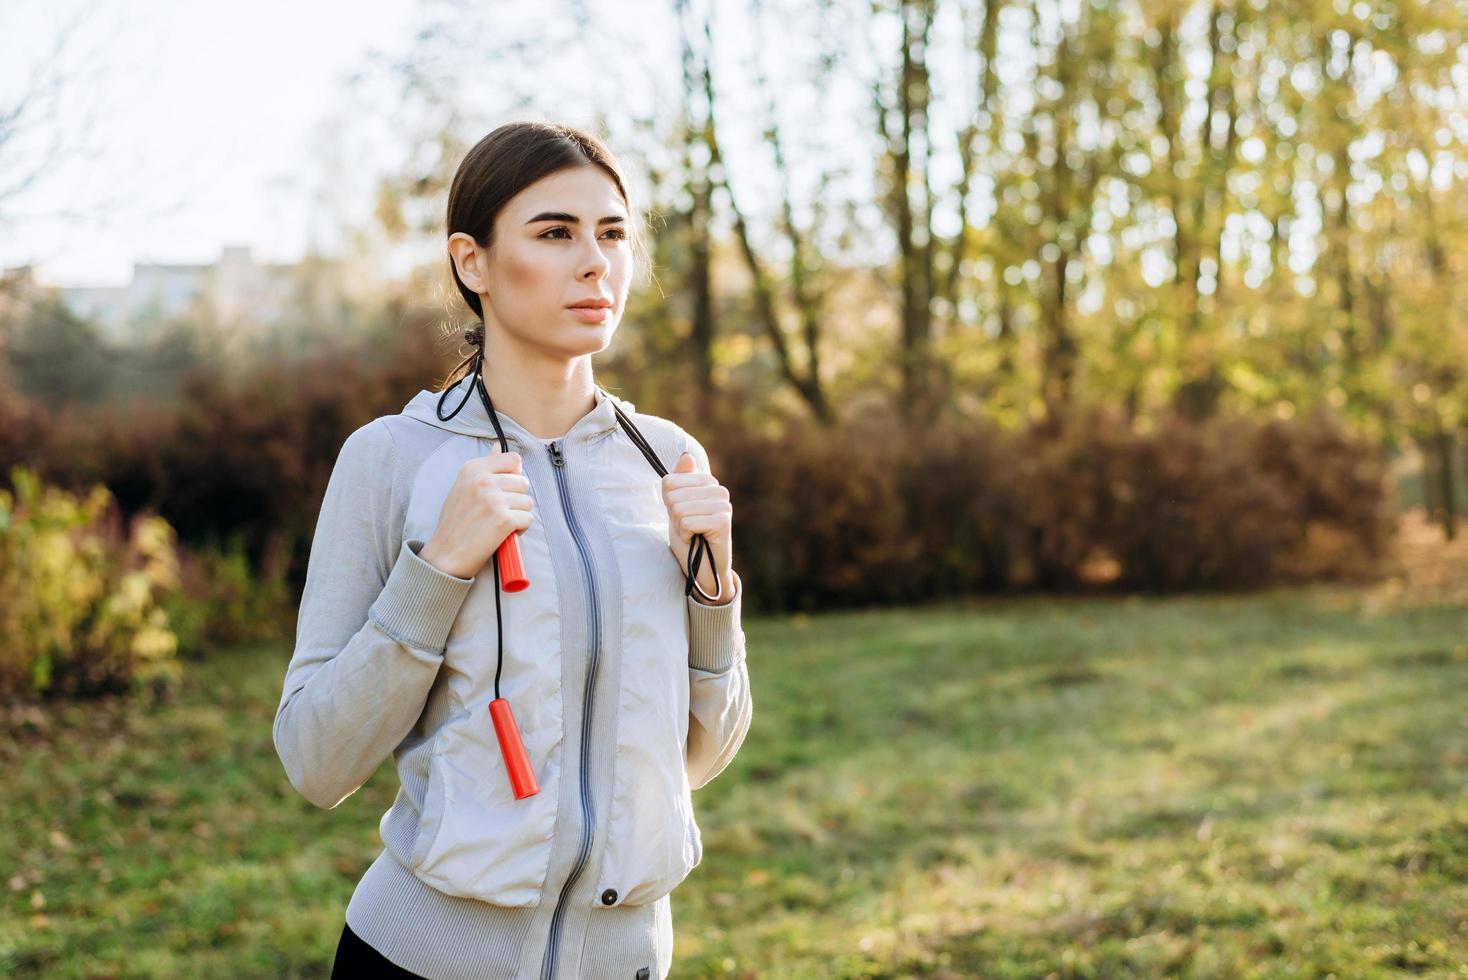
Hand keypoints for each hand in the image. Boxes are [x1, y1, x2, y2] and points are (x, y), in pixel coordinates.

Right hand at [419, 443, 534, 578]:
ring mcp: (494, 499)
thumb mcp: (463, 487)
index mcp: (473, 469)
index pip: (513, 459)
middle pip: (523, 482)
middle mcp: (483, 481)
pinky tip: (503, 533)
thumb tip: (497, 447)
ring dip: (519, 515)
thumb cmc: (455, 523)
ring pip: (528, 502)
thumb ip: (483, 468)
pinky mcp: (504, 519)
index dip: (513, 476)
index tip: (503, 490)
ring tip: (499, 523)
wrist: (445, 554)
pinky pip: (528, 519)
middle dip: (516, 498)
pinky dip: (520, 529)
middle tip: (498, 512)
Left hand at [661, 450, 733, 602]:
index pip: (669, 482)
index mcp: (708, 483)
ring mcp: (724, 505)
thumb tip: (686, 455)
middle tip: (689, 528)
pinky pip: (687, 522)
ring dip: (681, 528)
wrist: (704, 568)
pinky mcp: (723, 522)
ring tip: (694, 534)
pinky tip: (698, 540)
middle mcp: (720, 490)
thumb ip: (679, 481)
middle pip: (673, 496)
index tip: (682, 516)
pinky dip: (687, 536)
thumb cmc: (690, 536)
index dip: (669, 504)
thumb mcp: (678, 506)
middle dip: (674, 517)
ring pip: (679, 510)